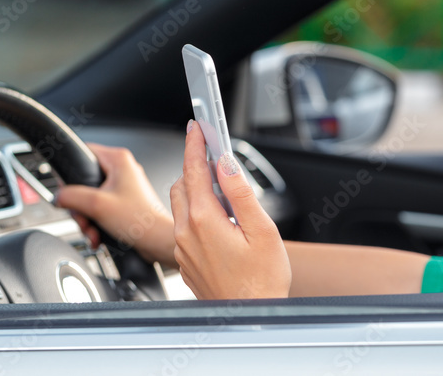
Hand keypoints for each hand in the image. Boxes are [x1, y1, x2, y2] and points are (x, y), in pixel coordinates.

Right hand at [56, 143, 176, 267]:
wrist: (157, 241)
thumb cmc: (140, 220)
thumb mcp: (97, 205)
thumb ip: (70, 196)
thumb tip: (58, 196)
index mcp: (118, 160)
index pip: (83, 152)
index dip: (70, 171)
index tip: (66, 188)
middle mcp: (122, 170)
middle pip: (83, 181)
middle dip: (79, 206)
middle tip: (84, 218)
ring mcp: (123, 187)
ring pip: (89, 198)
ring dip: (87, 218)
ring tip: (93, 230)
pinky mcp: (123, 202)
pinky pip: (99, 209)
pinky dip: (95, 223)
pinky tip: (98, 235)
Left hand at [170, 121, 290, 299]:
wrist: (250, 316)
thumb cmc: (262, 280)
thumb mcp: (261, 230)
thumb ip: (241, 193)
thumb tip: (227, 165)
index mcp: (205, 220)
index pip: (194, 170)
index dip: (196, 145)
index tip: (197, 127)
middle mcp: (186, 233)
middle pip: (181, 184)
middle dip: (194, 165)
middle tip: (212, 152)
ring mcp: (183, 248)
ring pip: (180, 205)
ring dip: (194, 188)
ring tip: (221, 186)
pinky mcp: (186, 260)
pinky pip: (184, 226)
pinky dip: (196, 211)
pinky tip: (219, 217)